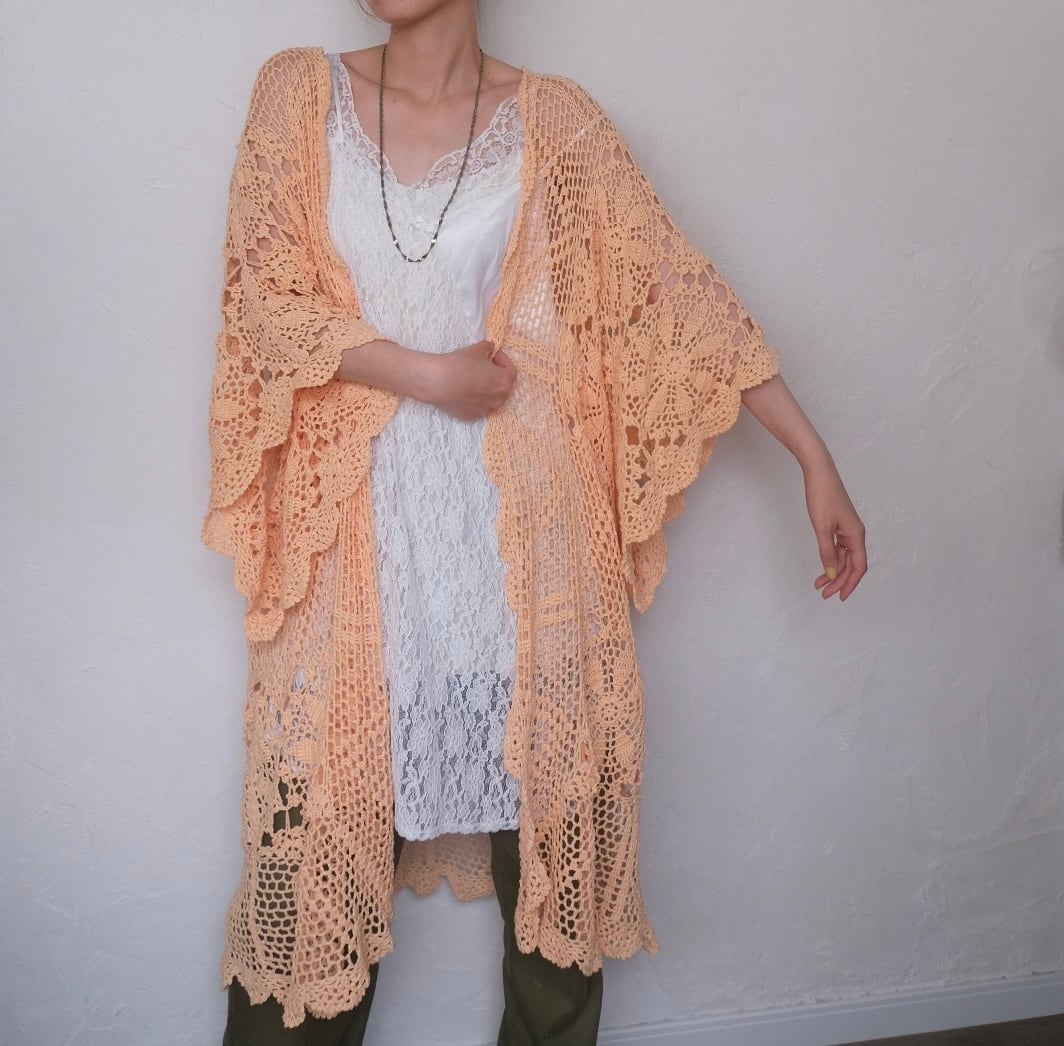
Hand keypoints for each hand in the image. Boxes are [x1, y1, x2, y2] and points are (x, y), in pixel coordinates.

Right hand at [424, 339, 517, 420]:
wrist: (437, 382)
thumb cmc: (459, 364)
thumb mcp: (477, 349)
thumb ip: (488, 348)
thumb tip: (490, 348)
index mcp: (504, 383)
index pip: (511, 371)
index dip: (503, 360)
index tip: (493, 355)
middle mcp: (498, 400)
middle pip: (503, 386)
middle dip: (497, 375)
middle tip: (485, 366)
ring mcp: (485, 410)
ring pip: (492, 399)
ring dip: (488, 388)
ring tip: (475, 379)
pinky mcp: (471, 416)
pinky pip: (479, 407)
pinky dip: (476, 399)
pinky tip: (465, 390)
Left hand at [803, 460, 866, 600]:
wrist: (818, 473)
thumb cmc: (822, 497)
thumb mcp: (822, 529)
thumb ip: (827, 553)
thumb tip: (832, 574)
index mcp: (856, 535)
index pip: (859, 566)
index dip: (851, 583)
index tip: (840, 597)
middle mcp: (855, 534)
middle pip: (851, 564)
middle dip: (839, 580)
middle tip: (823, 594)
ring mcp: (847, 529)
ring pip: (844, 558)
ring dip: (833, 572)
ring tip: (819, 585)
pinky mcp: (838, 525)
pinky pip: (838, 548)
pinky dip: (831, 559)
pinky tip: (823, 568)